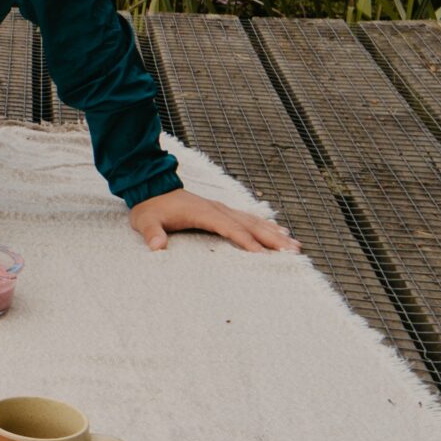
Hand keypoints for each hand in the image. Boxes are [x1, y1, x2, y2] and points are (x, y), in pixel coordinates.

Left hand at [127, 188, 299, 252]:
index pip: (229, 228)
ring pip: (253, 221)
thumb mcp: (145, 221)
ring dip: (274, 232)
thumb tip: (156, 247)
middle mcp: (217, 209)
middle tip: (293, 251)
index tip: (262, 254)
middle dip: (272, 238)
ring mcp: (221, 208)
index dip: (245, 240)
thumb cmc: (150, 208)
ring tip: (295, 244)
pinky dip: (266, 225)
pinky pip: (248, 218)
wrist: (150, 186)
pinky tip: (279, 230)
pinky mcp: (221, 210)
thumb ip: (151, 233)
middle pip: (250, 224)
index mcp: (203, 212)